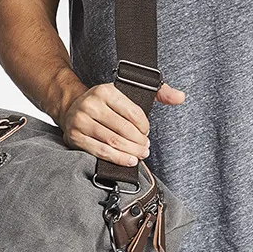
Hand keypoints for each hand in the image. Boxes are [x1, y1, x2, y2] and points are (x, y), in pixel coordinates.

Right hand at [60, 82, 184, 165]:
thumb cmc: (105, 103)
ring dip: (131, 152)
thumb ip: (158, 92)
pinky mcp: (75, 136)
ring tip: (140, 155)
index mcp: (105, 91)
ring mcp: (81, 121)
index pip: (133, 113)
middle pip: (124, 130)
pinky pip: (100, 151)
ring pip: (113, 142)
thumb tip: (180, 97)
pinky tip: (128, 161)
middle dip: (139, 143)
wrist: (71, 107)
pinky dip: (117, 159)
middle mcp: (91, 104)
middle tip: (146, 148)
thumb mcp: (129, 91)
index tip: (147, 132)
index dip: (145, 127)